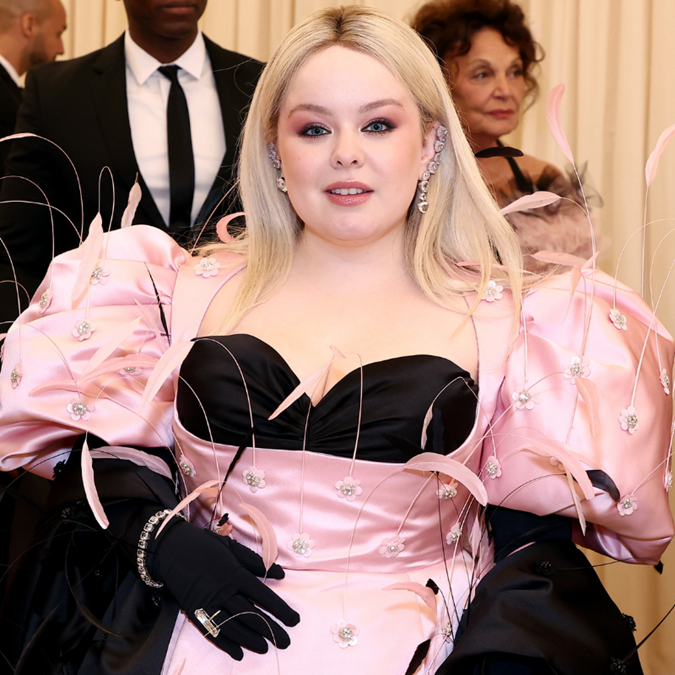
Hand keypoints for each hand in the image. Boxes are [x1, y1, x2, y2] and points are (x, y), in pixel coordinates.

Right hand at [148, 518, 298, 659]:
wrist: (170, 549)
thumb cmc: (204, 545)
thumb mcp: (232, 547)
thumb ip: (255, 562)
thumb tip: (280, 573)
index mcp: (235, 574)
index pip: (263, 596)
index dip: (280, 609)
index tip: (294, 620)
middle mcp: (224, 591)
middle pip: (252, 615)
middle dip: (271, 630)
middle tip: (286, 641)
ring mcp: (209, 603)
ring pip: (234, 627)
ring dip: (251, 640)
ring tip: (266, 647)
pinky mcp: (195, 612)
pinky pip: (213, 632)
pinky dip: (226, 644)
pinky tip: (238, 652)